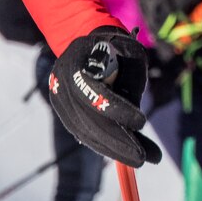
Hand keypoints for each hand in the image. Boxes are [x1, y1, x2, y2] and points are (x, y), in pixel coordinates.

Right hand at [47, 28, 161, 167]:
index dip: (116, 110)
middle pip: (86, 119)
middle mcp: (61, 81)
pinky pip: (82, 133)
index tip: (142, 122)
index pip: (92, 91)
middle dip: (117, 141)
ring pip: (84, 131)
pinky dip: (103, 145)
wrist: (89, 41)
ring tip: (139, 159)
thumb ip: (132, 84)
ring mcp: (58, 98)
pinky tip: (123, 153)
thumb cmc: (116, 48)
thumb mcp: (131, 55)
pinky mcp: (62, 111)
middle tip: (143, 157)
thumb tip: (135, 125)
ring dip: (112, 149)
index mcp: (77, 59)